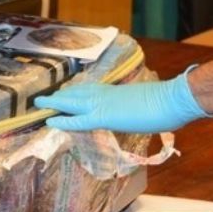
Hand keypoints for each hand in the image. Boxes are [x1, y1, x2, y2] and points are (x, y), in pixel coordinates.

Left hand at [33, 67, 212, 132]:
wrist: (174, 98)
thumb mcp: (144, 101)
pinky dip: (63, 120)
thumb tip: (132, 108)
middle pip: (75, 93)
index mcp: (114, 91)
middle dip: (58, 97)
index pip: (88, 90)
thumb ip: (132, 104)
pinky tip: (50, 121)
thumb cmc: (167, 101)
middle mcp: (105, 94)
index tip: (63, 93)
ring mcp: (103, 103)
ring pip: (71, 102)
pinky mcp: (104, 116)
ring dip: (54, 104)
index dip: (74, 93)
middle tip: (41, 99)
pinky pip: (78, 120)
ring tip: (39, 105)